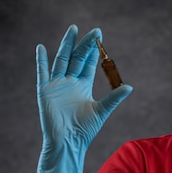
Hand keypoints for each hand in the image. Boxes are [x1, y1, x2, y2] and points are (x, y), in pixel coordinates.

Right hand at [35, 24, 132, 172]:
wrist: (68, 142)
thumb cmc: (85, 130)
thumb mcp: (101, 111)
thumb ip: (114, 98)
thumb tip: (130, 87)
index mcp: (83, 86)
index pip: (89, 63)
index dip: (94, 51)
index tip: (99, 37)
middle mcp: (70, 82)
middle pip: (77, 58)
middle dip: (84, 44)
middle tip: (93, 31)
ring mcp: (57, 85)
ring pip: (62, 60)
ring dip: (67, 45)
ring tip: (73, 29)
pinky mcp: (45, 91)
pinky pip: (43, 72)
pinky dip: (41, 60)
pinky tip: (41, 47)